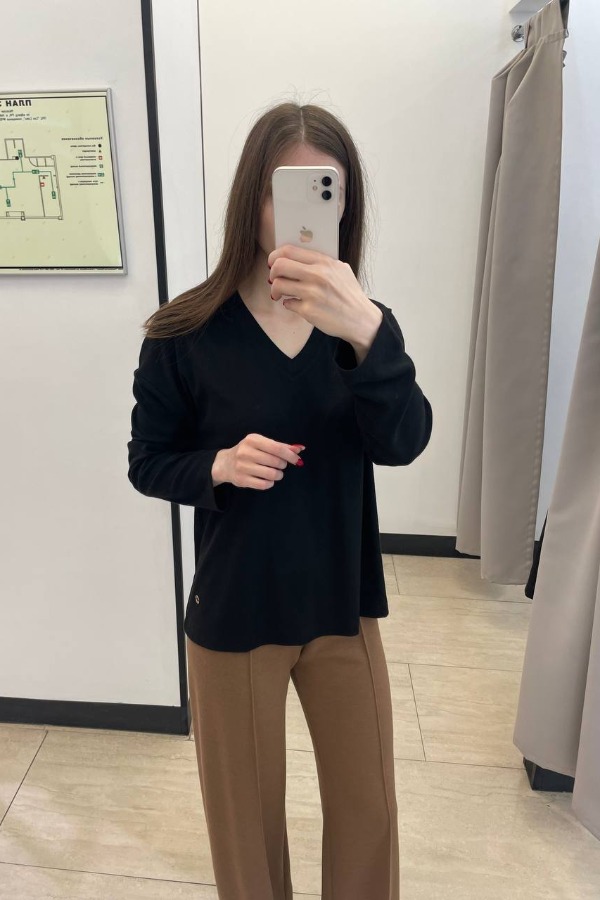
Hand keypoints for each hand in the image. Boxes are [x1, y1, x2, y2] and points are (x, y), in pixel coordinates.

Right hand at [212, 434, 304, 489]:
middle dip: (283, 465)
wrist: (225, 463)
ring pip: (271, 474)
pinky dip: (270, 483)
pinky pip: (264, 484)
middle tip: (280, 465)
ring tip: (276, 473)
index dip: (290, 455)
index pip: (277, 448)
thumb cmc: (248, 452)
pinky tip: (268, 480)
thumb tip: (300, 449)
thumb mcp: (261, 444)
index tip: (297, 460)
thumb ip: (280, 446)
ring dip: (278, 475)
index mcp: (252, 440)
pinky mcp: (241, 480)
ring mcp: (242, 466)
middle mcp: (246, 452)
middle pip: (276, 461)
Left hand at [267, 244, 382, 345]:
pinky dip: (288, 304)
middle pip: (279, 266)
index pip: (289, 250)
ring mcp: (312, 293)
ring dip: (276, 290)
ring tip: (280, 295)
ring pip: (278, 285)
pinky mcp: (309, 311)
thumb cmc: (350, 295)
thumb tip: (299, 258)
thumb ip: (322, 262)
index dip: (275, 256)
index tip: (274, 263)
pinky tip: (296, 305)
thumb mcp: (341, 270)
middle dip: (272, 272)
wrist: (361, 319)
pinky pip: (287, 304)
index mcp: (324, 262)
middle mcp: (317, 275)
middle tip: (274, 279)